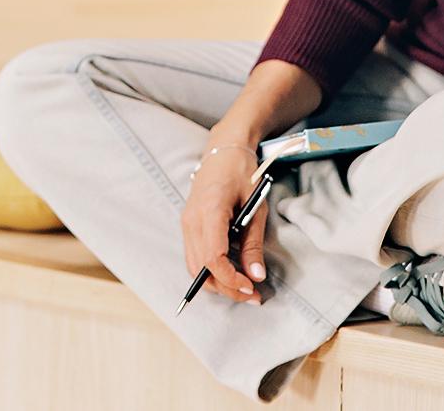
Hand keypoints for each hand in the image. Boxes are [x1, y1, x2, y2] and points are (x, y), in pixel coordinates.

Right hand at [179, 146, 267, 303]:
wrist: (224, 148)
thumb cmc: (242, 172)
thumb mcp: (255, 205)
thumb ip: (253, 242)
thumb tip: (256, 275)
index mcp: (209, 211)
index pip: (212, 258)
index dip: (231, 279)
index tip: (251, 287)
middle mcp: (192, 220)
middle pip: (201, 269)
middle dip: (226, 288)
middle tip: (252, 295)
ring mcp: (187, 222)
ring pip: (194, 266)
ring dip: (217, 283)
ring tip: (244, 287)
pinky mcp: (189, 224)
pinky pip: (194, 256)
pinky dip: (210, 270)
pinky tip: (231, 272)